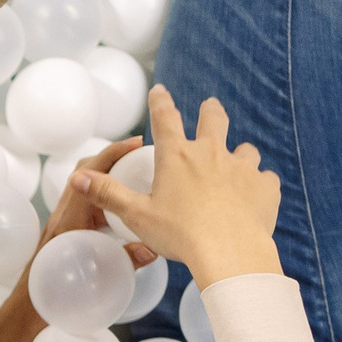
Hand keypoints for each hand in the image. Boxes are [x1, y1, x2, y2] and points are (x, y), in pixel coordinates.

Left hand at [0, 135, 160, 341]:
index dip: (111, 156)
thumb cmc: (45, 312)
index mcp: (66, 226)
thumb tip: (152, 249)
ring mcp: (59, 233)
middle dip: (112, 161)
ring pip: (83, 194)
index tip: (137, 144)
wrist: (16, 332)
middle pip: (84, 178)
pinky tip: (124, 217)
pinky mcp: (60, 244)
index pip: (87, 179)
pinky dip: (104, 206)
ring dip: (108, 182)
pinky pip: (84, 214)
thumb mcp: (88, 287)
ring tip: (139, 181)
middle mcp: (61, 223)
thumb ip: (120, 268)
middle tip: (144, 158)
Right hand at [71, 85, 282, 288]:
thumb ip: (109, 194)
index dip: (160, 101)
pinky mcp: (265, 186)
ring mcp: (242, 167)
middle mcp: (212, 153)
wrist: (229, 252)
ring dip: (238, 154)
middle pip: (214, 119)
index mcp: (177, 156)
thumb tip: (77, 178)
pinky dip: (257, 184)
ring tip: (234, 164)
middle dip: (210, 111)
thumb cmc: (179, 234)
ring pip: (245, 149)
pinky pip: (264, 179)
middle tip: (209, 108)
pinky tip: (251, 197)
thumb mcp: (137, 215)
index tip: (159, 90)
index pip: (165, 118)